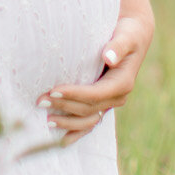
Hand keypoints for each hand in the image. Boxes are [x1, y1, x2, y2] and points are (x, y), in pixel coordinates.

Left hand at [38, 12, 153, 142]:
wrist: (134, 37)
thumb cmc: (128, 34)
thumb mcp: (126, 37)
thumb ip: (117, 46)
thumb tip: (108, 57)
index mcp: (122, 83)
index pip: (95, 94)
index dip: (74, 94)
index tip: (54, 90)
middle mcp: (117, 97)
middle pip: (88, 108)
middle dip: (64, 106)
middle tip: (40, 101)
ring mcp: (110, 102)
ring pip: (88, 120)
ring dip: (68, 122)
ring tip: (47, 119)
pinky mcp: (103, 103)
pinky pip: (90, 122)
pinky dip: (77, 132)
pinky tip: (62, 140)